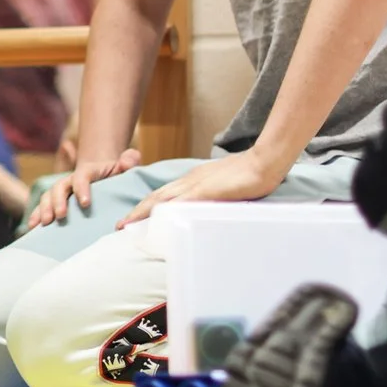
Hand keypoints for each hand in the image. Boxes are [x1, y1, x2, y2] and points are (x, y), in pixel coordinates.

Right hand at [28, 149, 142, 228]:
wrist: (102, 177)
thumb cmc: (115, 175)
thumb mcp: (125, 167)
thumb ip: (129, 162)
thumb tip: (129, 159)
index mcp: (88, 172)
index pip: (81, 176)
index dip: (81, 188)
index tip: (85, 203)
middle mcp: (70, 179)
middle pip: (60, 186)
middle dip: (58, 201)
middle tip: (60, 216)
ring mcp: (61, 191)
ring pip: (48, 196)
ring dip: (44, 209)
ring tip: (45, 223)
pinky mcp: (56, 202)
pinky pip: (42, 207)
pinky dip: (36, 215)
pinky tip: (32, 227)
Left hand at [116, 151, 284, 229]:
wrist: (265, 160)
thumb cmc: (249, 173)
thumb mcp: (224, 186)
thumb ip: (211, 197)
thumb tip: (202, 211)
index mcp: (193, 179)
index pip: (164, 194)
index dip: (147, 207)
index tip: (133, 218)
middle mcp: (190, 180)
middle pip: (156, 196)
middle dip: (137, 211)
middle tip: (120, 225)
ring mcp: (197, 184)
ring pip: (163, 198)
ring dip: (144, 212)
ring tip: (129, 224)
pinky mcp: (208, 190)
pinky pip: (183, 200)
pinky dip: (167, 210)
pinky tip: (156, 219)